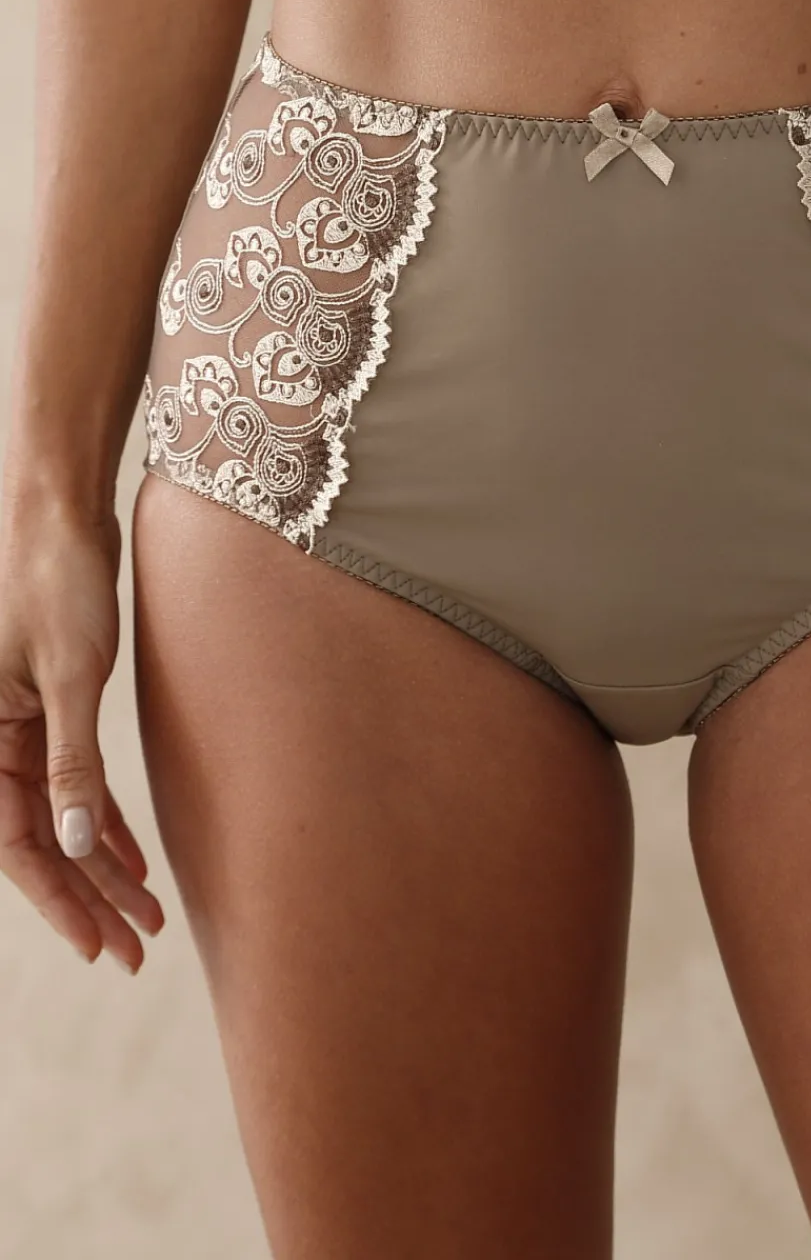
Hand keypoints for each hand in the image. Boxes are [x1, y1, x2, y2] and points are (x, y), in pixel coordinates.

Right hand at [0, 496, 164, 971]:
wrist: (60, 513)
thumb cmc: (56, 580)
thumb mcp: (71, 675)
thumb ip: (71, 762)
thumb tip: (79, 844)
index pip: (18, 843)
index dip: (60, 898)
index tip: (98, 944)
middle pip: (40, 840)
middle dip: (87, 896)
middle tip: (135, 946)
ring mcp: (15, 728)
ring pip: (58, 816)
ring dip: (99, 865)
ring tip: (144, 916)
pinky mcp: (45, 709)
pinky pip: (71, 781)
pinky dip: (103, 818)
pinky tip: (132, 856)